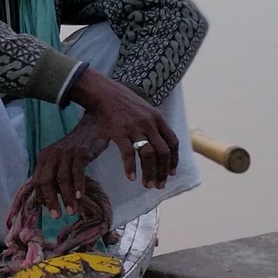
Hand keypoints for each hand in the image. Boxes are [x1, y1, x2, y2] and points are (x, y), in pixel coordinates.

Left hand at [10, 117, 109, 221]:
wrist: (94, 126)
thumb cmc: (77, 148)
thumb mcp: (62, 160)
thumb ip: (55, 175)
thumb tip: (51, 198)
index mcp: (44, 158)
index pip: (37, 181)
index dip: (42, 197)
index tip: (50, 210)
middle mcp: (51, 155)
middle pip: (45, 181)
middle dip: (51, 200)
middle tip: (57, 216)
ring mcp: (65, 154)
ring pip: (62, 179)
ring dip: (67, 197)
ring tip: (71, 211)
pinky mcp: (80, 153)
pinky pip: (77, 172)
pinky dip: (78, 186)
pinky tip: (80, 197)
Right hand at [67, 68, 179, 189]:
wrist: (104, 92)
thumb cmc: (123, 102)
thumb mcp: (145, 109)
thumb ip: (153, 124)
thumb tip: (160, 141)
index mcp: (158, 118)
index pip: (172, 142)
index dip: (174, 159)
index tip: (171, 173)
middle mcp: (149, 124)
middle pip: (162, 152)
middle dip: (162, 172)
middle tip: (160, 185)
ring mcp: (135, 128)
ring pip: (148, 155)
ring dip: (149, 173)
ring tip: (147, 185)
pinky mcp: (119, 131)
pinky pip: (128, 153)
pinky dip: (130, 167)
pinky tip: (130, 177)